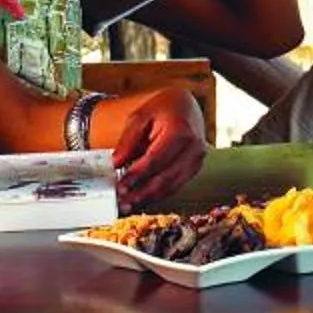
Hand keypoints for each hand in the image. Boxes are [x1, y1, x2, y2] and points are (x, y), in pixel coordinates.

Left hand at [101, 84, 205, 209]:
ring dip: (149, 199)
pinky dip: (158, 195)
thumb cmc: (163, 109)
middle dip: (141, 193)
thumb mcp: (140, 117)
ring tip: (129, 205)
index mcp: (180, 130)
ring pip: (171, 187)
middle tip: (122, 203)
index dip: (136, 176)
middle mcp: (193, 148)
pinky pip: (175, 186)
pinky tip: (142, 200)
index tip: (120, 187)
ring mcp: (197, 160)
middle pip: (165, 178)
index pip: (155, 160)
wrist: (186, 106)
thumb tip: (116, 163)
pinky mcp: (195, 169)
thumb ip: (128, 140)